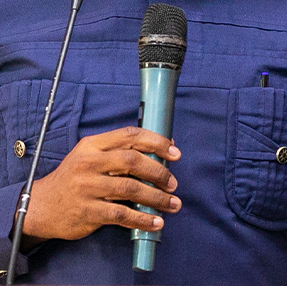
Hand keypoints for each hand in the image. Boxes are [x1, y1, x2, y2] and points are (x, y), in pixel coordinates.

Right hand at [22, 126, 179, 242]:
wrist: (40, 207)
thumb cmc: (75, 179)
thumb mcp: (90, 157)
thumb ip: (119, 151)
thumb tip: (162, 151)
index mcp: (92, 145)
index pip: (130, 136)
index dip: (157, 142)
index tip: (175, 152)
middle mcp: (89, 163)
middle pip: (133, 161)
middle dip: (159, 172)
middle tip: (173, 183)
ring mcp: (87, 188)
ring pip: (131, 189)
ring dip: (157, 198)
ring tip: (173, 204)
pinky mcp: (87, 211)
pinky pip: (122, 214)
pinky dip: (143, 219)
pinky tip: (156, 222)